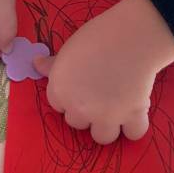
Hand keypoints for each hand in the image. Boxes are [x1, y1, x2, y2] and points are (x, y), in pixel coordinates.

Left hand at [34, 0, 173, 143]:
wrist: (132, 36)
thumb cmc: (98, 36)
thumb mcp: (69, 48)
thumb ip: (54, 64)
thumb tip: (36, 64)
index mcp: (60, 91)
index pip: (58, 106)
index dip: (70, 97)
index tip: (83, 87)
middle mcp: (79, 108)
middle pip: (78, 123)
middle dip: (88, 112)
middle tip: (101, 94)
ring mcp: (106, 116)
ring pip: (102, 136)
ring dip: (109, 125)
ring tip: (118, 108)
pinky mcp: (132, 116)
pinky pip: (134, 133)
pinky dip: (136, 125)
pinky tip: (137, 111)